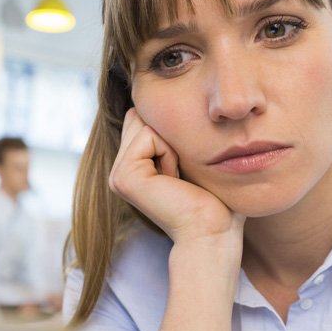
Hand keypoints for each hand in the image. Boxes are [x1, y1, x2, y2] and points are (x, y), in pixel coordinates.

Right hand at [109, 108, 244, 243]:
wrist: (213, 231)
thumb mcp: (190, 155)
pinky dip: (169, 152)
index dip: (172, 131)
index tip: (185, 169)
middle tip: (182, 173)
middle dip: (169, 134)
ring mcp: (117, 174)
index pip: (146, 118)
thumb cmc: (214, 198)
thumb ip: (172, 132)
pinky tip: (174, 180)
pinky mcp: (123, 176)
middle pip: (142, 116)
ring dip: (171, 143)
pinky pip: (148, 135)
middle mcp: (119, 170)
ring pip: (145, 122)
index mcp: (132, 166)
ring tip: (178, 177)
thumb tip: (167, 99)